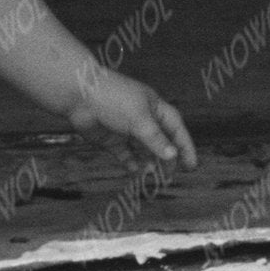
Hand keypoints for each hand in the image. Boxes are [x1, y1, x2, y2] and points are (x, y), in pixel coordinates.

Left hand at [75, 66, 197, 169]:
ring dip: (149, 162)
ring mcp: (126, 129)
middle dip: (167, 157)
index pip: (176, 128)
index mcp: (154, 108)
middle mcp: (142, 119)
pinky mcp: (110, 138)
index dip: (185, 146)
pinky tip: (134, 171)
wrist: (78, 95)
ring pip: (143, 150)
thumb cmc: (113, 99)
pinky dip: (130, 163)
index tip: (191, 165)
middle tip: (171, 174)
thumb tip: (172, 156)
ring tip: (153, 175)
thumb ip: (155, 139)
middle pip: (161, 141)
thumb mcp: (139, 119)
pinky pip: (124, 154)